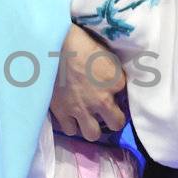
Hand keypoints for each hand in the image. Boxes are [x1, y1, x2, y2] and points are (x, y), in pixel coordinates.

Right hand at [50, 22, 127, 141]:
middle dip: (112, 119)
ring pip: (93, 134)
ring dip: (91, 126)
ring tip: (86, 118)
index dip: (116, 92)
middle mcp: (102, 100)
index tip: (108, 87)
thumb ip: (113, 72)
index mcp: (116, 81)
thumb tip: (114, 80)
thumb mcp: (105, 53)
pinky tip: (69, 116)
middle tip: (104, 112)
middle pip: (115, 123)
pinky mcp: (62, 112)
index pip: (125, 95)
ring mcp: (82, 109)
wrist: (53, 45)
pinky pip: (70, 130)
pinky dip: (70, 124)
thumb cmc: (80, 43)